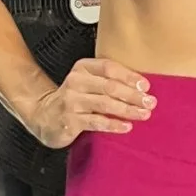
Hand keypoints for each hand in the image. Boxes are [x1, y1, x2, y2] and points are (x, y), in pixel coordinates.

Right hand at [25, 61, 155, 146]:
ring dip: (128, 110)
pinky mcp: (70, 120)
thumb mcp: (87, 82)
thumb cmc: (74, 98)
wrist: (44, 115)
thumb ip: (107, 81)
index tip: (146, 86)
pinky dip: (114, 124)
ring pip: (105, 104)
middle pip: (110, 86)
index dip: (129, 76)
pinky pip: (96, 122)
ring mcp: (71, 101)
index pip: (109, 68)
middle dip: (133, 95)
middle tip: (150, 102)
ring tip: (144, 114)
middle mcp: (76, 82)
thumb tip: (142, 88)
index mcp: (83, 68)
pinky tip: (127, 127)